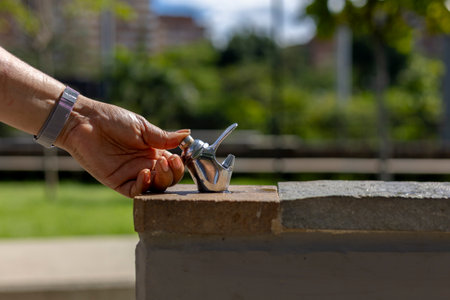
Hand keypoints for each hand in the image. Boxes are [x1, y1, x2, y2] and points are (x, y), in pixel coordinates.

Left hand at [56, 96, 189, 197]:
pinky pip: (136, 192)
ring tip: (159, 165)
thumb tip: (188, 135)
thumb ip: (164, 137)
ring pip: (155, 188)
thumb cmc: (113, 120)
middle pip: (167, 179)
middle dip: (173, 173)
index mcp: (153, 152)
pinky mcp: (118, 182)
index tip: (180, 157)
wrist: (86, 122)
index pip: (173, 166)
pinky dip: (144, 186)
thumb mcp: (143, 128)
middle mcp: (145, 165)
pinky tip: (145, 173)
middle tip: (169, 161)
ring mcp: (132, 175)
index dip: (179, 165)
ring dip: (162, 179)